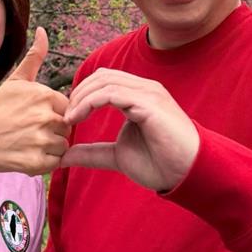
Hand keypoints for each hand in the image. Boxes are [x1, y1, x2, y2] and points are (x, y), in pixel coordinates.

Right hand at [0, 27, 68, 180]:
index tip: (34, 115)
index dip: (53, 111)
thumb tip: (42, 30)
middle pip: (67, 125)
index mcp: (42, 95)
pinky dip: (46, 160)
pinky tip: (28, 153)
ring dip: (51, 145)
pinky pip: (57, 161)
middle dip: (53, 129)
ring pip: (64, 144)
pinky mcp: (38, 163)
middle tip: (29, 130)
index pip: (66, 105)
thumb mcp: (15, 81)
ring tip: (28, 141)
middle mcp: (44, 117)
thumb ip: (34, 57)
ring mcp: (41, 141)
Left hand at [61, 69, 198, 191]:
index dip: (81, 94)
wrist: (188, 174)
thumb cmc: (161, 163)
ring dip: (81, 98)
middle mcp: (144, 89)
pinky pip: (112, 93)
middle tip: (65, 116)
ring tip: (69, 119)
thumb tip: (64, 156)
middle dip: (78, 93)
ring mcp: (148, 93)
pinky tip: (78, 118)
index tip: (67, 117)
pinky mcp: (149, 104)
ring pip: (105, 81)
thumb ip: (93, 152)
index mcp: (138, 96)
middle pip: (101, 76)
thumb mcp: (118, 156)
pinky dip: (90, 102)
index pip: (104, 80)